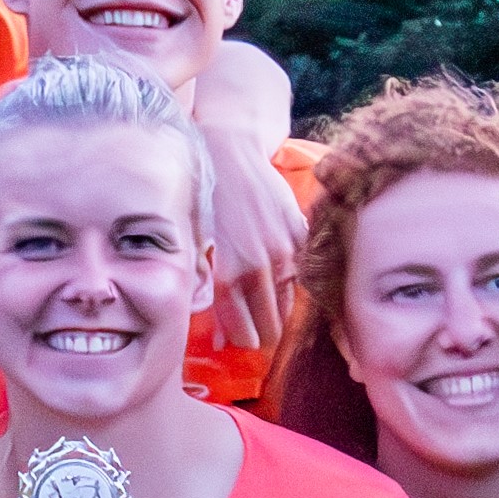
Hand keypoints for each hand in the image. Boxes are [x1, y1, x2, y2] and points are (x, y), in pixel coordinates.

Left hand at [196, 129, 304, 356]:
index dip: (245, 341)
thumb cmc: (205, 198)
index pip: (243, 327)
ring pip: (289, 299)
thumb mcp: (196, 245)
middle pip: (270, 319)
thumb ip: (209, 289)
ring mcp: (283, 249)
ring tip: (277, 321)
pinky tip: (288, 286)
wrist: (230, 152)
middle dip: (266, 334)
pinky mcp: (299, 232)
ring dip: (283, 313)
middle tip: (265, 340)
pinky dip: (296, 281)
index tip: (247, 345)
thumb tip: (219, 335)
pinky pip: (302, 269)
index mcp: (229, 272)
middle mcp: (258, 264)